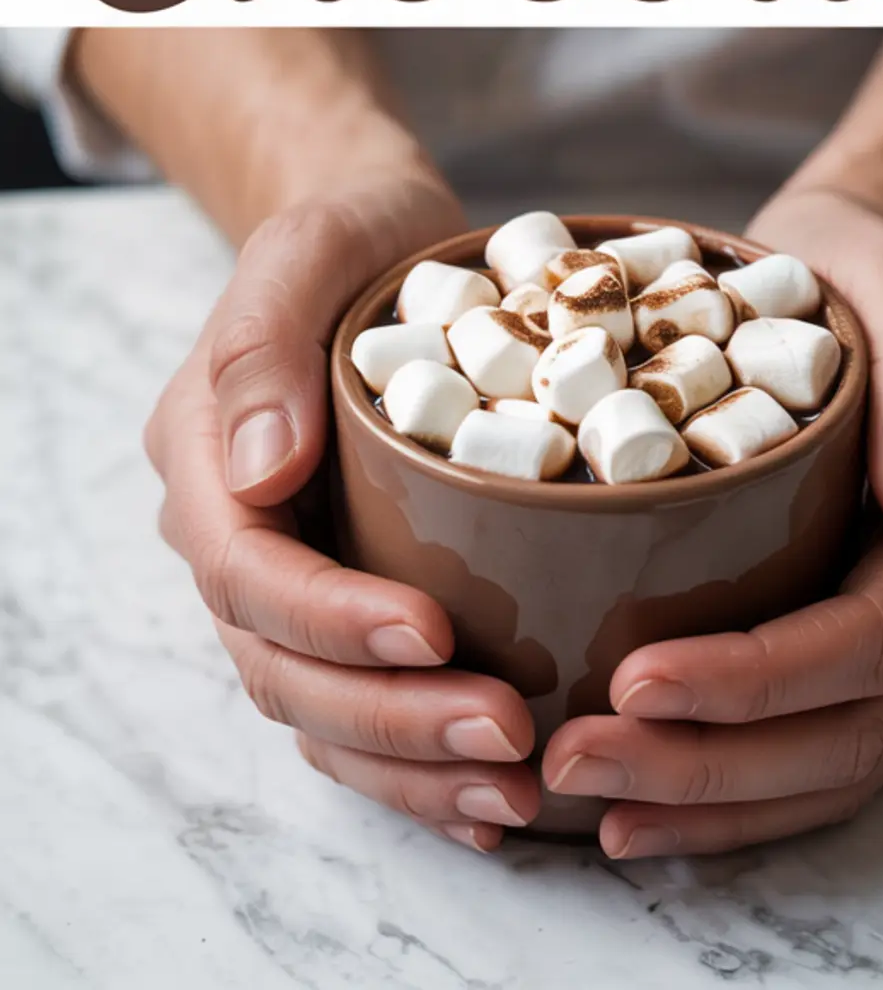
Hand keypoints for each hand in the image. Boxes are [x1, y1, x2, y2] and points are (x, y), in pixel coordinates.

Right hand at [145, 175, 540, 851]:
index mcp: (208, 463)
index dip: (335, 619)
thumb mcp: (306, 247)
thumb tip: (259, 469)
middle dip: (393, 719)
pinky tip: (497, 803)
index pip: (252, 574)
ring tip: (518, 787)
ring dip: (415, 768)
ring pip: (325, 714)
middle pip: (287, 669)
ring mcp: (293, 581)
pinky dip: (424, 767)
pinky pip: (368, 708)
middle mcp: (237, 539)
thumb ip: (263, 348)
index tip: (435, 633)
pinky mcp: (356, 601)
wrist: (381, 240)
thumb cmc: (347, 235)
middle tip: (508, 736)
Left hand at [543, 186, 882, 857]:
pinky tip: (637, 806)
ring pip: (833, 764)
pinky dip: (729, 794)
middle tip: (575, 757)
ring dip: (710, 799)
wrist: (850, 270)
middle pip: (853, 728)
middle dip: (712, 761)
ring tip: (589, 800)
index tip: (635, 679)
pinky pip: (812, 751)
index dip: (762, 677)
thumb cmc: (858, 267)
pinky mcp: (863, 643)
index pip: (878, 636)